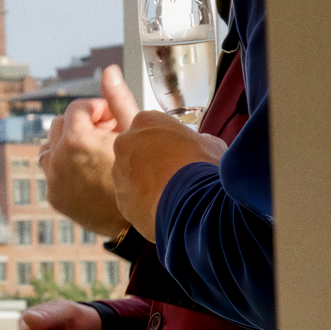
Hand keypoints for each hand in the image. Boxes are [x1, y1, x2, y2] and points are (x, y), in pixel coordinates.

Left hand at [39, 66, 138, 237]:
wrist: (145, 220)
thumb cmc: (146, 172)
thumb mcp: (135, 132)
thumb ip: (118, 99)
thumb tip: (109, 71)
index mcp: (76, 140)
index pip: (76, 108)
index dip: (96, 108)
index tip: (112, 115)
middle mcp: (58, 160)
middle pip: (60, 126)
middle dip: (82, 123)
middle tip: (107, 131)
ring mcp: (53, 180)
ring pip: (51, 148)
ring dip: (70, 143)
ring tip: (96, 149)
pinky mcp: (55, 197)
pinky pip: (53, 171)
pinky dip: (66, 165)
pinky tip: (91, 169)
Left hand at [112, 113, 225, 240]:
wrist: (194, 205)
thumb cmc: (203, 168)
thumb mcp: (211, 144)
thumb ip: (197, 140)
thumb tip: (197, 145)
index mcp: (146, 121)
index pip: (153, 126)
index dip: (169, 140)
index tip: (181, 152)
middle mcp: (125, 142)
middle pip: (137, 149)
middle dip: (152, 160)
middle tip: (175, 173)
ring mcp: (119, 171)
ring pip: (131, 175)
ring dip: (146, 182)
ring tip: (171, 193)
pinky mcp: (120, 198)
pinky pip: (132, 198)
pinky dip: (144, 202)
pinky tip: (164, 207)